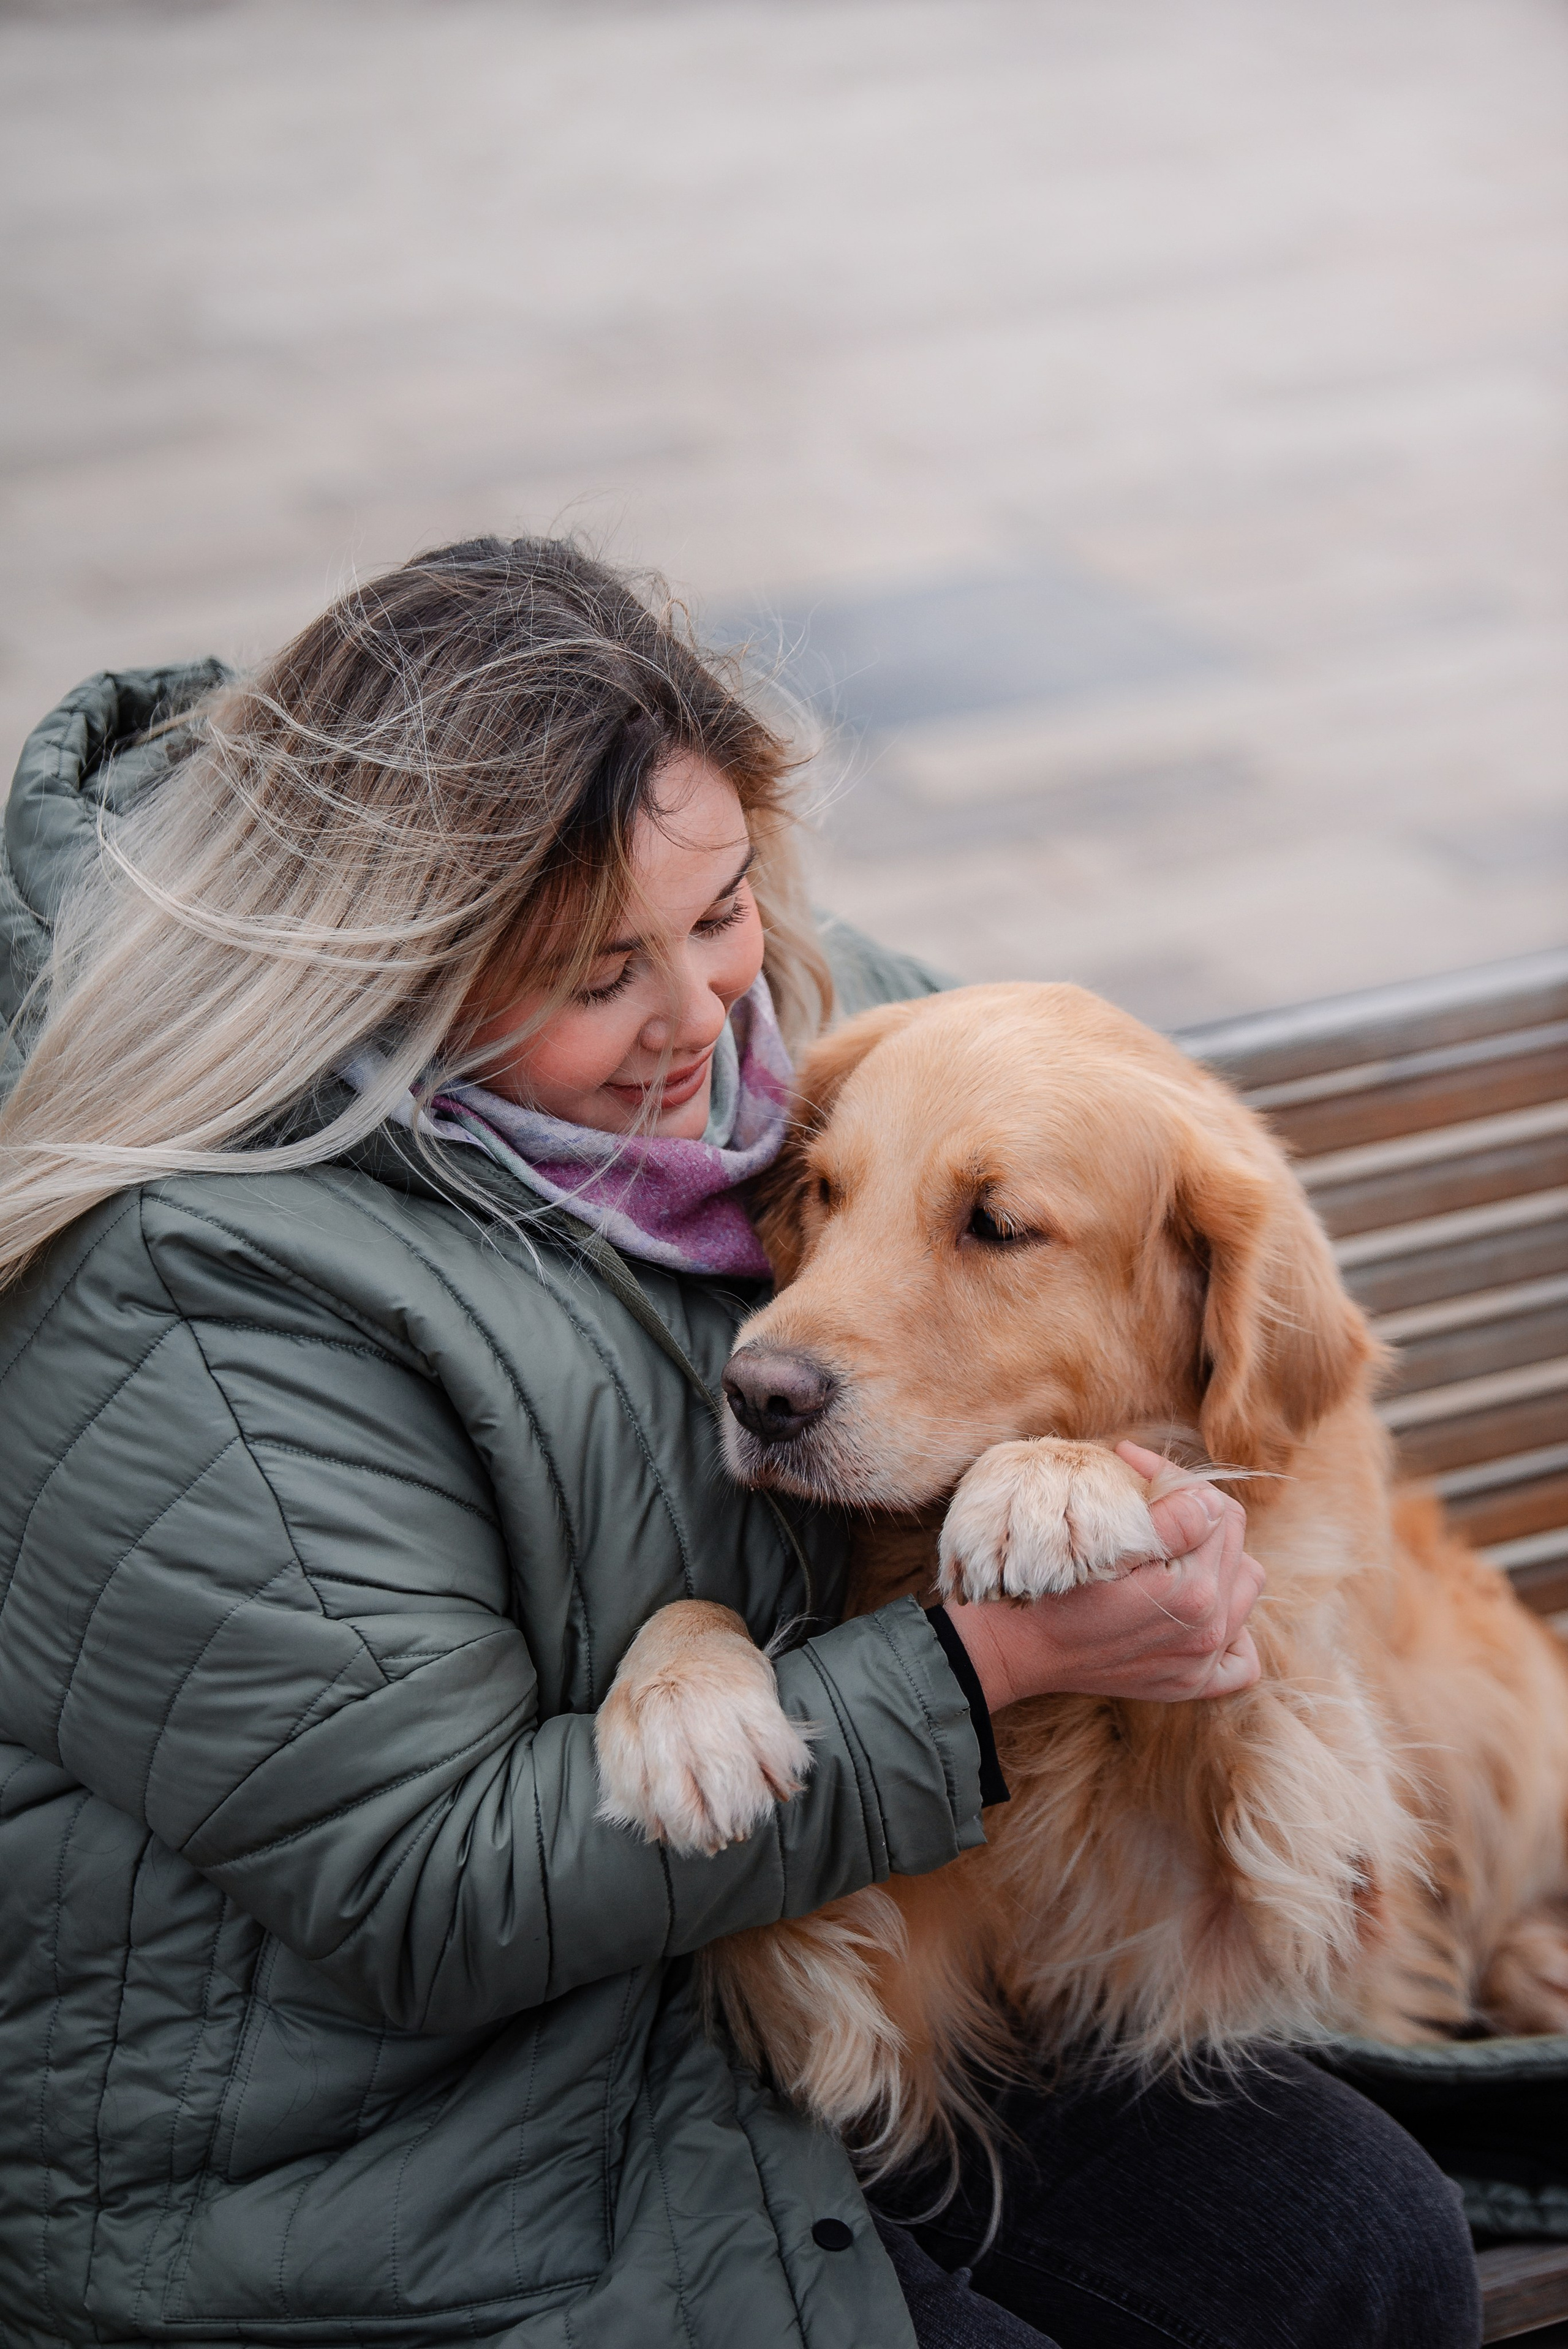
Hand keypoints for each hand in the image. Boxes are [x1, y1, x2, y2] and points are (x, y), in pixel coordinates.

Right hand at [943, 1441, 1263, 1711]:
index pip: (1215, 1508)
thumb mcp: (1101, 1543)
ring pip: (1246, 1584)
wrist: (1015, 1648)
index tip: (1131, 1462)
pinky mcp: (1191, 1684)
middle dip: (1194, 1509)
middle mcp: (1210, 1631)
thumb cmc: (1050, 1588)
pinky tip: (1201, 1609)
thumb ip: (1170, 1521)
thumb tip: (1209, 1503)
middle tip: (1146, 1496)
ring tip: (1173, 1546)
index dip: (1173, 1476)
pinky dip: (1232, 1630)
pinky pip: (1243, 1659)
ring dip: (1217, 1558)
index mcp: (1194, 1592)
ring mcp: (1203, 1662)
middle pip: (1233, 1540)